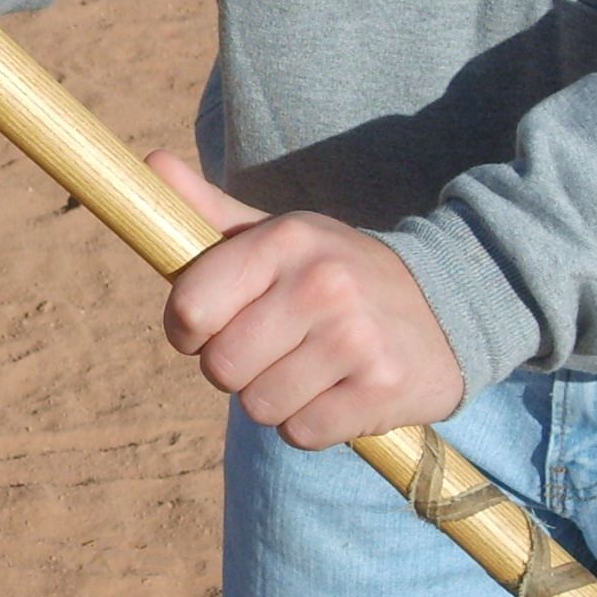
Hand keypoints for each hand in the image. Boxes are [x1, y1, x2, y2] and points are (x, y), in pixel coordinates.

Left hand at [149, 152, 463, 447]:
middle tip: (273, 350)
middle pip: (221, 367)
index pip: (190, 307)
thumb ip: (208, 211)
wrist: (447, 306)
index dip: (186, 330)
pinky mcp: (382, 389)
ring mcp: (356, 338)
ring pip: (259, 406)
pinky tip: (338, 392)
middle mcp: (321, 283)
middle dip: (236, 370)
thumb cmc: (334, 275)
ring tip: (309, 369)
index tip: (205, 329)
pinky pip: (302, 434)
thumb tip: (149, 163)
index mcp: (285, 240)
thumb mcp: (277, 235)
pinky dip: (311, 424)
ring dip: (275, 400)